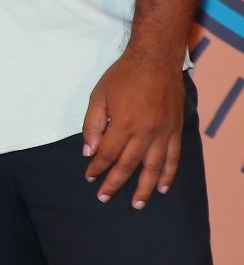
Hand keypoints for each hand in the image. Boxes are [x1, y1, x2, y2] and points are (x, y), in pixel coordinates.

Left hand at [82, 53, 183, 208]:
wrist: (155, 60)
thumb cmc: (122, 76)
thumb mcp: (98, 96)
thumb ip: (92, 125)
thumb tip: (88, 151)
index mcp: (124, 124)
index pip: (107, 154)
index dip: (97, 168)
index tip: (89, 178)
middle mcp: (146, 133)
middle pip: (128, 165)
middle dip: (115, 183)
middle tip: (104, 197)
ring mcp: (163, 133)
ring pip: (154, 168)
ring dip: (145, 188)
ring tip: (137, 203)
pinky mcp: (176, 130)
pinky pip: (174, 157)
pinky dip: (169, 174)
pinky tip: (164, 187)